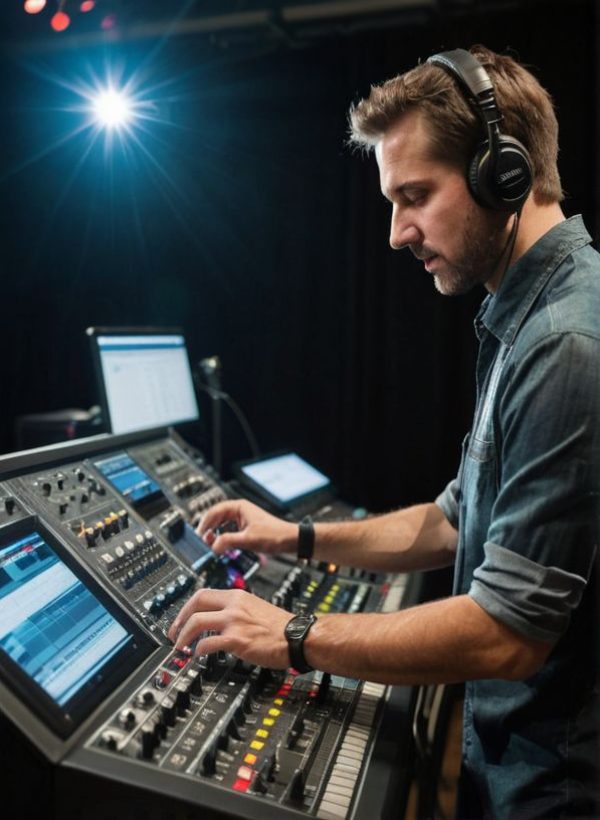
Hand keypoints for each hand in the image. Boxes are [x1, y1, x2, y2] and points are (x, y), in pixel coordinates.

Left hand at [168, 588, 292, 668]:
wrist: (298, 637)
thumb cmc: (281, 627)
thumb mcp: (255, 608)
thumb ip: (236, 610)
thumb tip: (218, 620)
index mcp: (237, 596)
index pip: (203, 594)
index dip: (187, 607)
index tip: (180, 619)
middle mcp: (234, 605)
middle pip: (195, 603)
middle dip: (179, 619)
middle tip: (173, 633)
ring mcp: (234, 622)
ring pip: (196, 622)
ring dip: (182, 635)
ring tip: (179, 647)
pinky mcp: (237, 640)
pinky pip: (208, 643)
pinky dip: (198, 650)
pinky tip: (197, 655)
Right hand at [198, 499, 297, 555]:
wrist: (291, 540)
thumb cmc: (274, 535)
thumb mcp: (248, 540)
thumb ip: (228, 542)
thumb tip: (212, 547)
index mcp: (239, 507)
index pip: (214, 512)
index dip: (204, 524)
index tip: (197, 536)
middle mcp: (239, 511)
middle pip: (216, 518)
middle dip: (208, 530)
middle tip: (201, 543)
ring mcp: (243, 519)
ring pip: (222, 525)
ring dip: (215, 535)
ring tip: (210, 546)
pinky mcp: (246, 528)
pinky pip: (229, 531)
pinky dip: (223, 538)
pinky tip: (222, 547)